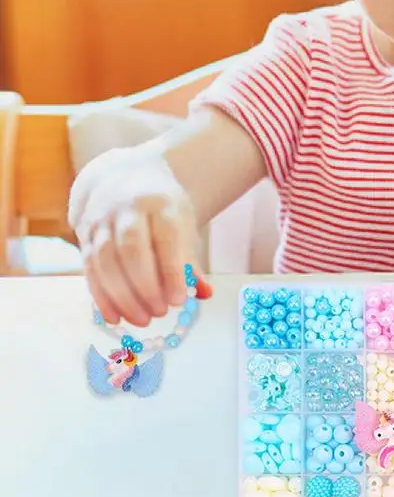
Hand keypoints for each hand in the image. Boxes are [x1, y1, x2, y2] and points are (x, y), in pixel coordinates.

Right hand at [68, 146, 209, 327]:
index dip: (171, 271)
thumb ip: (190, 259)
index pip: (166, 238)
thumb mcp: (182, 222)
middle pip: (131, 249)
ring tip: (141, 319)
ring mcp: (101, 221)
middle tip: (160, 313)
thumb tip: (205, 293)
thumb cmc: (160, 207)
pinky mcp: (84, 235)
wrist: (120, 176)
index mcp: (160, 203)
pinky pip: (89, 269)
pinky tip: (115, 317)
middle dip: (145, 286)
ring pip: (105, 261)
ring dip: (122, 296)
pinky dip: (101, 297)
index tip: (178, 300)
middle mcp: (127, 209)